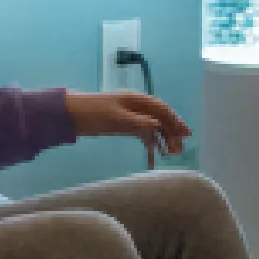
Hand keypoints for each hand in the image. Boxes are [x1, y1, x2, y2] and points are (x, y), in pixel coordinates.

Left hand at [67, 91, 189, 164]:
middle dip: (171, 134)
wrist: (72, 115)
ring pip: (153, 128)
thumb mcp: (117, 118)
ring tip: (169, 155)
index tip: (186, 133)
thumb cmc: (94, 113)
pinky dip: (149, 145)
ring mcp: (131, 116)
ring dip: (162, 140)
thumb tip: (158, 125)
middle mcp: (137, 107)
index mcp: (136, 100)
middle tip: (178, 150)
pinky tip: (153, 159)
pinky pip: (142, 135)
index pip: (161, 109)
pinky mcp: (125, 125)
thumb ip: (138, 122)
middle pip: (160, 119)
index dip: (175, 120)